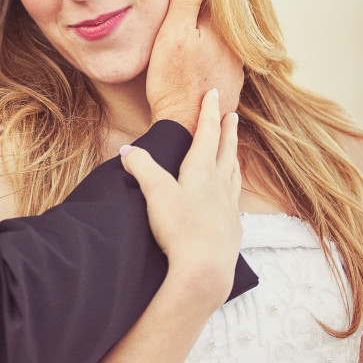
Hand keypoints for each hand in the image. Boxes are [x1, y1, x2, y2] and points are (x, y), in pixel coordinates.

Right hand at [121, 88, 241, 312]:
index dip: (208, 112)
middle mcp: (220, 184)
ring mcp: (228, 207)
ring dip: (233, 157)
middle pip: (226, 151)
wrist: (205, 269)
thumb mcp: (155, 193)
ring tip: (234, 150)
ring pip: (233, 174)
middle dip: (227, 131)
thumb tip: (128, 151)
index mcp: (202, 171)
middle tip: (233, 115)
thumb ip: (141, 167)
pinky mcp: (231, 228)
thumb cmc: (181, 228)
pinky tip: (230, 195)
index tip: (213, 93)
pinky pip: (234, 199)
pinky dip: (233, 188)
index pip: (207, 133)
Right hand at [146, 0, 243, 131]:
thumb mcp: (174, 33)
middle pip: (224, 14)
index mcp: (224, 26)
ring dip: (213, 27)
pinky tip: (199, 52)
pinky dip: (213, 48)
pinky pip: (223, 56)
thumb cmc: (174, 81)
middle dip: (211, 0)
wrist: (185, 129)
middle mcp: (237, 45)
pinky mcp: (229, 84)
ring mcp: (236, 66)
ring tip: (195, 17)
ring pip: (224, 36)